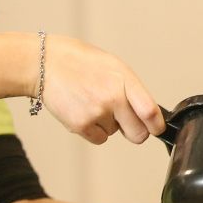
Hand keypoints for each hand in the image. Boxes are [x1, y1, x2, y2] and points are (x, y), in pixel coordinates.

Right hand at [40, 36, 164, 144]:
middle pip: (138, 133)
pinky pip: (99, 139)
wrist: (46, 64)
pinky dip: (93, 130)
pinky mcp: (81, 125)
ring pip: (114, 133)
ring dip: (108, 124)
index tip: (156, 128)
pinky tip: (83, 110)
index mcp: (124, 79)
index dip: (156, 126)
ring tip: (91, 102)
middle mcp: (113, 97)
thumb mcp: (113, 67)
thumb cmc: (81, 63)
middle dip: (135, 132)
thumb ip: (131, 89)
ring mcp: (97, 112)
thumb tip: (146, 114)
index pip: (150, 111)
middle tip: (125, 122)